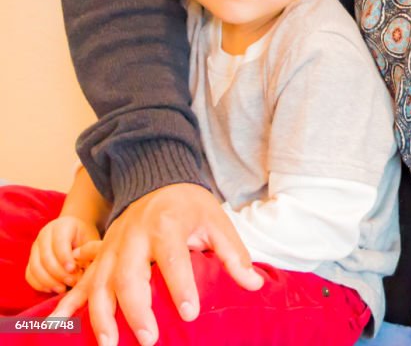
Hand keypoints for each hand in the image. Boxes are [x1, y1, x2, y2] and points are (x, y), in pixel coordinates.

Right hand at [26, 216, 100, 292]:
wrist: (75, 231)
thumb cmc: (85, 236)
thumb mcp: (90, 239)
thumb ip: (87, 253)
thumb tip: (80, 273)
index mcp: (62, 225)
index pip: (59, 242)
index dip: (65, 258)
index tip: (73, 269)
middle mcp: (45, 235)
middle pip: (45, 257)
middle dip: (58, 273)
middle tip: (71, 282)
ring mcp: (35, 247)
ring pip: (35, 267)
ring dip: (48, 281)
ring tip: (62, 289)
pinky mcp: (31, 260)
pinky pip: (29, 275)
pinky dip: (39, 284)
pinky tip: (52, 289)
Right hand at [50, 183, 262, 345]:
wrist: (157, 178)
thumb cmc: (191, 206)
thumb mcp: (217, 221)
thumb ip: (233, 254)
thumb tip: (255, 284)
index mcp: (167, 225)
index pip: (172, 258)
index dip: (180, 287)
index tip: (190, 314)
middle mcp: (135, 235)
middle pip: (129, 275)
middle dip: (137, 309)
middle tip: (150, 339)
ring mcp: (112, 245)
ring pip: (100, 282)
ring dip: (102, 316)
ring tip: (110, 345)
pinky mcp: (100, 253)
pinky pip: (81, 279)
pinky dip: (68, 303)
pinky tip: (58, 325)